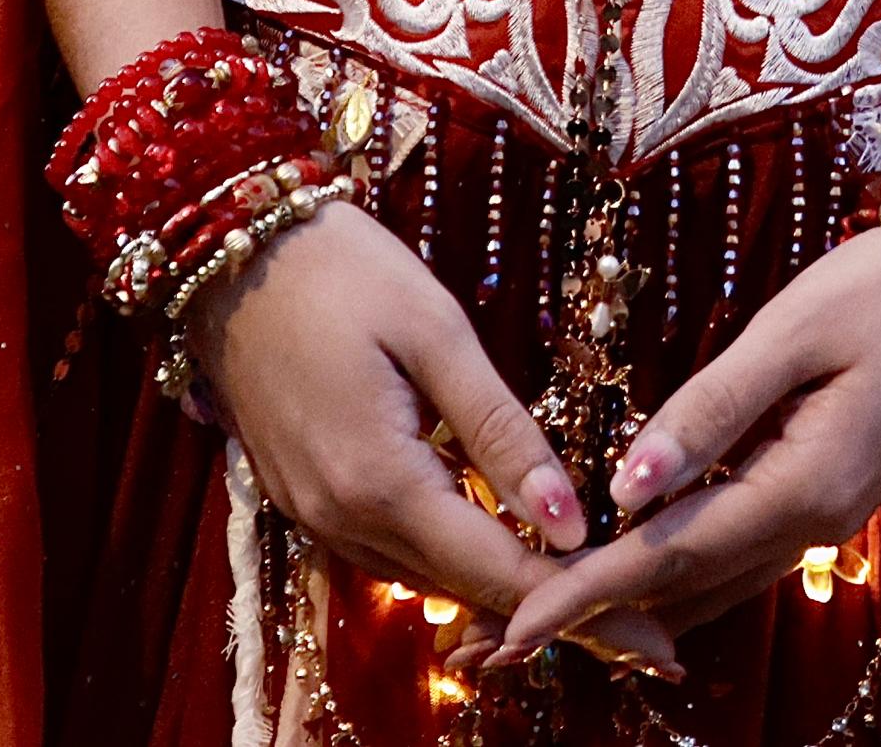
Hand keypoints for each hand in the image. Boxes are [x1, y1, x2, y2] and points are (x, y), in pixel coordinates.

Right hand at [187, 202, 635, 654]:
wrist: (227, 248)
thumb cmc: (340, 268)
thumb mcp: (436, 331)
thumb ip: (502, 431)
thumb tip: (571, 522)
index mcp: (380, 481)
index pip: (498, 572)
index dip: (579, 601)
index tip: (653, 631)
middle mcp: (340, 520)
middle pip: (463, 589)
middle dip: (548, 600)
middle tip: (633, 603)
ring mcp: (313, 515)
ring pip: (424, 578)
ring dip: (495, 581)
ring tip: (575, 571)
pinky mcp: (300, 499)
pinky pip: (386, 552)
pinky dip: (445, 552)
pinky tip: (489, 528)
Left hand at [493, 225, 880, 661]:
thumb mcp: (792, 332)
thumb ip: (710, 409)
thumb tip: (627, 484)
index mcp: (802, 488)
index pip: (667, 557)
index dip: (583, 595)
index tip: (511, 626)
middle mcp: (812, 523)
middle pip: (681, 588)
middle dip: (587, 619)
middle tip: (494, 644)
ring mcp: (822, 517)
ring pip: (708, 583)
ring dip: (625, 607)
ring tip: (538, 620)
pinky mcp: (822, 495)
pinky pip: (734, 554)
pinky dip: (672, 576)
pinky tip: (626, 575)